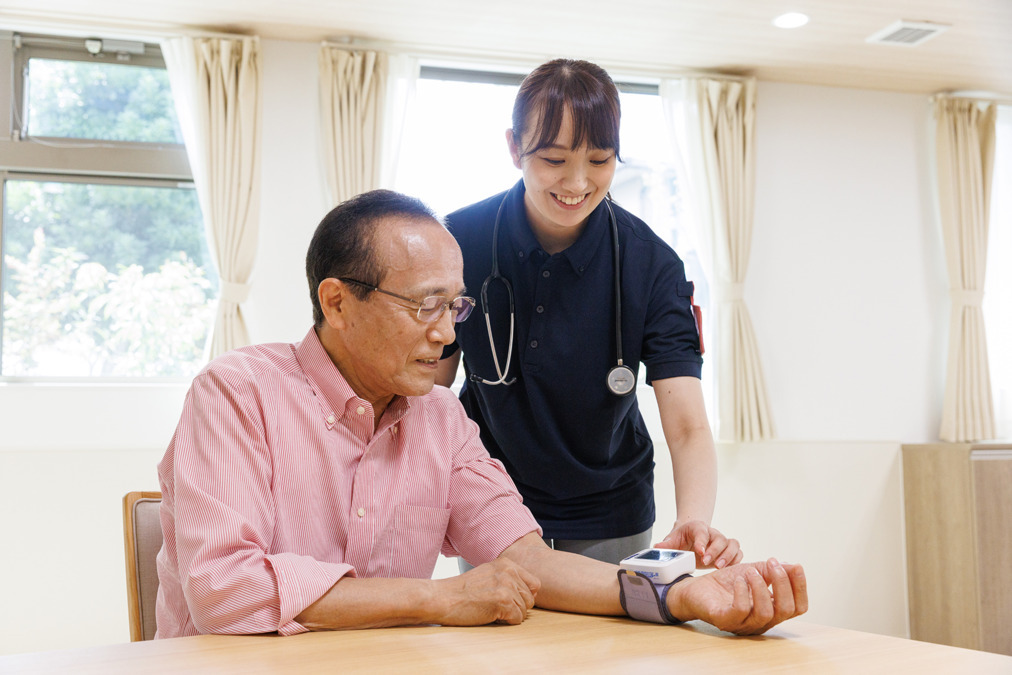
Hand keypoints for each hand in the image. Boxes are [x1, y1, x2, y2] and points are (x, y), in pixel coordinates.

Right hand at [434, 557, 540, 625]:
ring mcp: (507, 586)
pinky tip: (490, 615)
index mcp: (506, 564)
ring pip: (525, 611)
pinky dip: (506, 622)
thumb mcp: (488, 574)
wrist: (442, 598)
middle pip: (531, 599)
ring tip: (491, 609)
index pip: (535, 584)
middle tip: (496, 606)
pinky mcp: (503, 601)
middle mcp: (509, 572)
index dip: (524, 596)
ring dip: (510, 615)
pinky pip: (517, 619)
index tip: (509, 600)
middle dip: (517, 607)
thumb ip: (509, 578)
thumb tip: (533, 592)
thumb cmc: (462, 591)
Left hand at [655, 520, 741, 568]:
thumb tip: (657, 547)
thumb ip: (666, 544)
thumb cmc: (682, 539)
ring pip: (732, 544)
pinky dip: (735, 560)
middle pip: (720, 538)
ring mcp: (722, 541)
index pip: (702, 532)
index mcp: (698, 528)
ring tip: (718, 567)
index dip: (702, 542)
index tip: (700, 552)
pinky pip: (738, 552)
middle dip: (715, 552)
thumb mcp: (673, 540)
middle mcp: (712, 533)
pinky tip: (727, 569)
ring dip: (728, 556)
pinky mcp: (728, 551)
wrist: (691, 537)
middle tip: (707, 563)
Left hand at [666, 558, 807, 634]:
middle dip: (783, 584)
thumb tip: (792, 566)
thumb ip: (772, 571)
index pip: (798, 607)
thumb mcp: (753, 572)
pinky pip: (741, 610)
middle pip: (786, 610)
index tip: (795, 565)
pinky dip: (743, 592)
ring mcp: (743, 624)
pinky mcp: (725, 620)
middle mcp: (760, 621)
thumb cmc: (726, 583)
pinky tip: (739, 580)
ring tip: (750, 571)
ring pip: (765, 613)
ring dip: (761, 586)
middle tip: (772, 564)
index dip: (800, 587)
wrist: (695, 588)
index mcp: (771, 611)